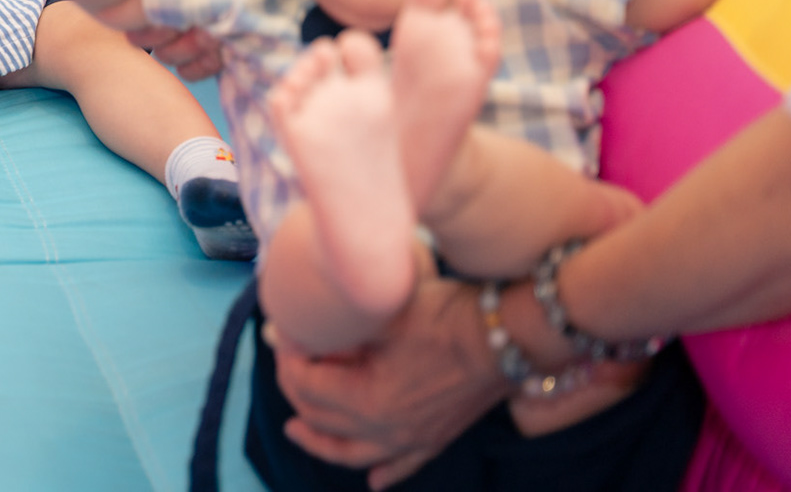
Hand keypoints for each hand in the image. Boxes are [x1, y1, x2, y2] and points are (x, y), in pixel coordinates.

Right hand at [123, 0, 225, 76]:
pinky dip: (203, 64)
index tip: (165, 4)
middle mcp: (171, 3)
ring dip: (188, 47)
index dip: (143, 7)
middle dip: (165, 30)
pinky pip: (190, 71)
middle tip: (195, 20)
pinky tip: (223, 50)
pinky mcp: (212, 55)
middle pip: (141, 33)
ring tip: (215, 34)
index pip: (130, 0)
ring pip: (166, 54)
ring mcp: (190, 30)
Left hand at [271, 273, 504, 488]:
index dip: (288, 357)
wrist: (508, 336)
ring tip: (297, 430)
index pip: (306, 384)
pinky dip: (384, 472)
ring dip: (321, 442)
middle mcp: (386, 430)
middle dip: (296, 390)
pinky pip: (403, 465)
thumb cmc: (446, 317)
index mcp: (367, 400)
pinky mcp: (437, 439)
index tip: (283, 334)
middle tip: (287, 364)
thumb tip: (301, 328)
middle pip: (322, 417)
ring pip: (353, 453)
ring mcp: (413, 440)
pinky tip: (374, 480)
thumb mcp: (382, 315)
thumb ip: (339, 329)